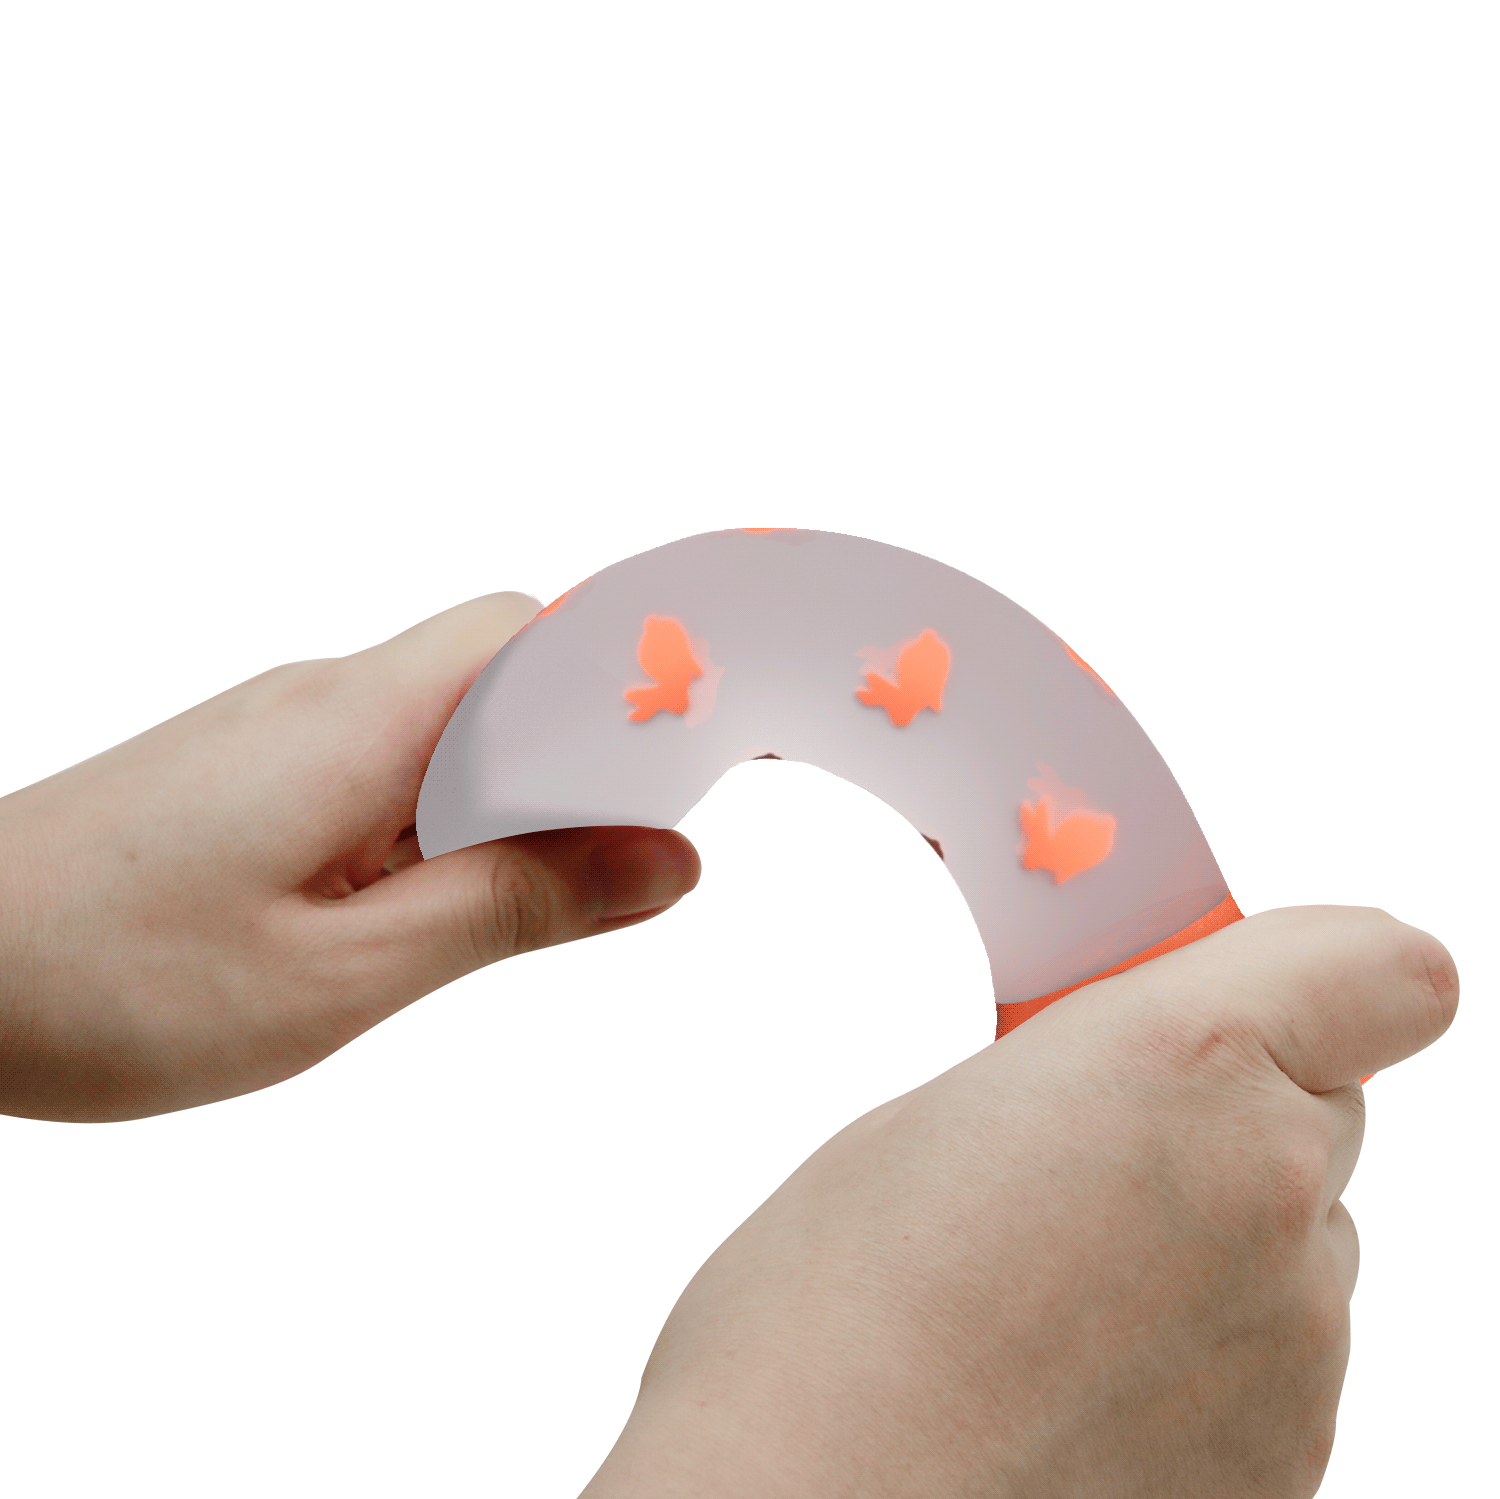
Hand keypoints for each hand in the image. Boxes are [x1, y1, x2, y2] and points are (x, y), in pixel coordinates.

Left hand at [0, 593, 700, 1121]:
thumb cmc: (110, 979)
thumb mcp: (344, 974)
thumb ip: (514, 908)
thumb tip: (667, 865)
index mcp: (361, 722)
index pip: (539, 634)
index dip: (639, 671)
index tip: (721, 734)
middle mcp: (328, 699)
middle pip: (507, 665)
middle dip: (592, 741)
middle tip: (641, 843)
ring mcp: (286, 732)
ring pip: (453, 721)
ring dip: (518, 792)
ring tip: (543, 893)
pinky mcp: (258, 773)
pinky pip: (392, 763)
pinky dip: (450, 818)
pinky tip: (435, 902)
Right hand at [584, 905, 1457, 1498]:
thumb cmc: (825, 1324)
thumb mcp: (937, 1118)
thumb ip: (1089, 1077)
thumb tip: (1140, 1098)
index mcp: (1183, 1067)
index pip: (1385, 970)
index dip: (1321, 975)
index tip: (1239, 991)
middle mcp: (1276, 1200)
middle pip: (1320, 1109)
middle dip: (1225, 1110)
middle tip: (1092, 1144)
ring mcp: (1298, 1351)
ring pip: (1299, 1237)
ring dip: (1209, 1234)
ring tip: (1056, 1287)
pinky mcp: (1292, 1468)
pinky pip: (1275, 1356)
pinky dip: (1201, 1349)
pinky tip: (1076, 1378)